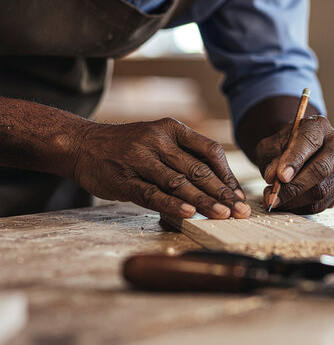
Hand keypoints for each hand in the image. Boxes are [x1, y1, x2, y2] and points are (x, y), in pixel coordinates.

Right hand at [73, 118, 250, 218]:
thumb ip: (186, 156)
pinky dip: (172, 204)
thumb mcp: (158, 138)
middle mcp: (158, 141)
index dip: (228, 175)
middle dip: (223, 193)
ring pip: (179, 183)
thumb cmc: (128, 146)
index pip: (210, 151)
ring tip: (223, 215)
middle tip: (240, 211)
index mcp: (172, 129)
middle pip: (199, 169)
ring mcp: (140, 159)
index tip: (240, 195)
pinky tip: (189, 214)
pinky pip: (152, 194)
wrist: (82, 144)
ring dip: (204, 201)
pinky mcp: (124, 179)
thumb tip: (221, 183)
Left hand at [255, 115, 333, 213]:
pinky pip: (323, 203)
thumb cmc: (283, 146)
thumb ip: (269, 159)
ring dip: (296, 200)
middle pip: (321, 169)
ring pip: (322, 190)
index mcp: (318, 126)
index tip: (280, 176)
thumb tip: (273, 178)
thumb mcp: (269, 146)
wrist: (298, 151)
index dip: (295, 160)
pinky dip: (302, 207)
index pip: (309, 142)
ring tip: (276, 200)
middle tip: (273, 197)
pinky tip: (288, 203)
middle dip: (295, 187)